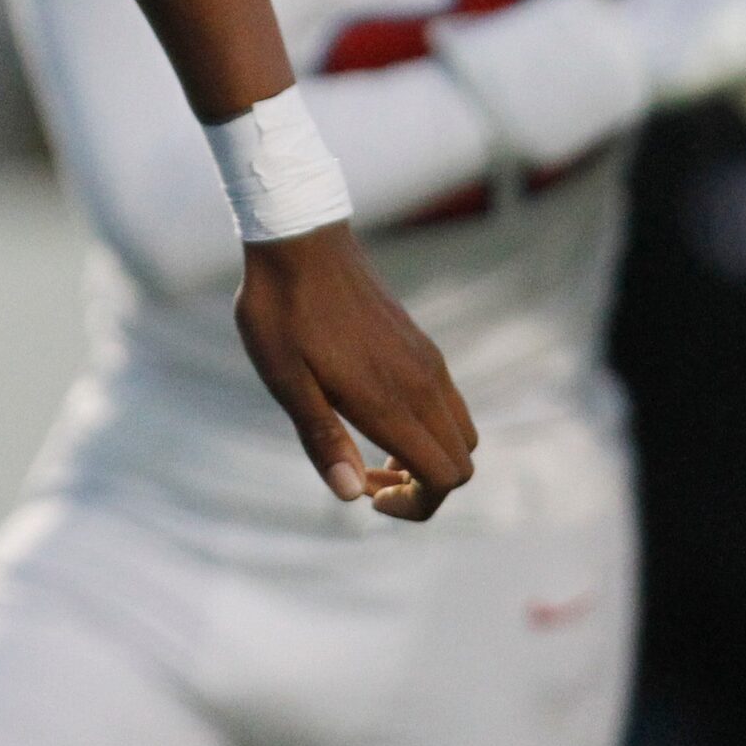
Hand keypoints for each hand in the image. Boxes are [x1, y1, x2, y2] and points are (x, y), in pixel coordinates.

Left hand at [234, 222, 476, 520]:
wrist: (299, 238)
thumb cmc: (282, 311)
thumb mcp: (286, 382)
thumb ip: (323, 440)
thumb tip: (352, 496)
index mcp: (391, 399)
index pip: (444, 478)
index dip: (416, 507)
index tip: (368, 499)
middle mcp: (423, 381)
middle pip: (463, 462)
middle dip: (425, 488)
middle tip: (366, 480)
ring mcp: (427, 360)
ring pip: (461, 432)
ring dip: (428, 458)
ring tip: (369, 452)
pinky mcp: (421, 344)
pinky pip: (448, 403)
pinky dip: (427, 428)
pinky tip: (374, 413)